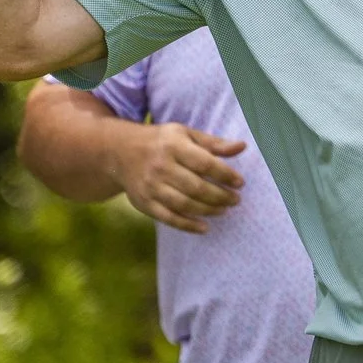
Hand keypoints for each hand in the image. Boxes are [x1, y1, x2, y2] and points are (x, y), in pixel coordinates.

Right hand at [113, 122, 245, 234]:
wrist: (120, 152)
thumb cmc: (161, 142)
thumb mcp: (185, 134)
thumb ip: (213, 143)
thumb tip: (241, 147)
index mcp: (173, 146)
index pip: (204, 163)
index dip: (225, 174)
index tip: (240, 183)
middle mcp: (161, 166)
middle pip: (196, 187)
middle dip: (220, 196)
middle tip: (235, 200)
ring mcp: (151, 187)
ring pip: (184, 204)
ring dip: (208, 210)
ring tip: (224, 210)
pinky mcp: (144, 203)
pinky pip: (169, 218)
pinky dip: (188, 225)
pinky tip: (204, 227)